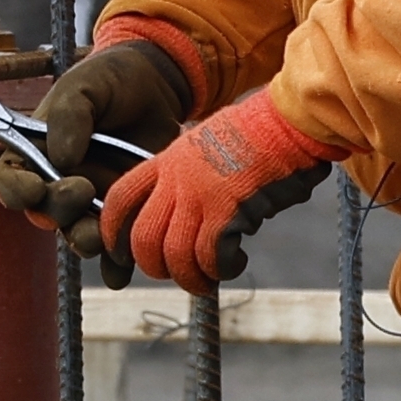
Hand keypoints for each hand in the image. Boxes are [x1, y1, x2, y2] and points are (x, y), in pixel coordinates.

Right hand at [0, 27, 196, 258]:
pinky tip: (124, 270)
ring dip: (87, 241)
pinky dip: (118, 264)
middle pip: (45, 214)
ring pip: (78, 235)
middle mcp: (59, 183)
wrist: (158, 87)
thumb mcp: (86, 85)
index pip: (11, 180)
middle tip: (82, 189)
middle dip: (59, 210)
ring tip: (103, 233)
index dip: (16, 190)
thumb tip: (62, 157)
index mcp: (37, 152)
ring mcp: (92, 201)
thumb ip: (70, 114)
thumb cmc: (110, 81)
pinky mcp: (124, 211)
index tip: (35, 188)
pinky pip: (116, 247)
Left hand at [100, 90, 334, 296]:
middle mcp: (177, 180)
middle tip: (175, 273)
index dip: (113, 232)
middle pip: (142, 239)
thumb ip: (192, 175)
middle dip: (154, 266)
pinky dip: (221, 270)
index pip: (120, 199)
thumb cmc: (260, 131)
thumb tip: (198, 212)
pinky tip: (236, 263)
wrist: (287, 120)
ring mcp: (201, 196)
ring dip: (190, 278)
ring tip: (208, 280)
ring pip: (175, 256)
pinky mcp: (229, 212)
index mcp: (168, 161)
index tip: (122, 255)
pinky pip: (212, 257)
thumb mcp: (208, 143)